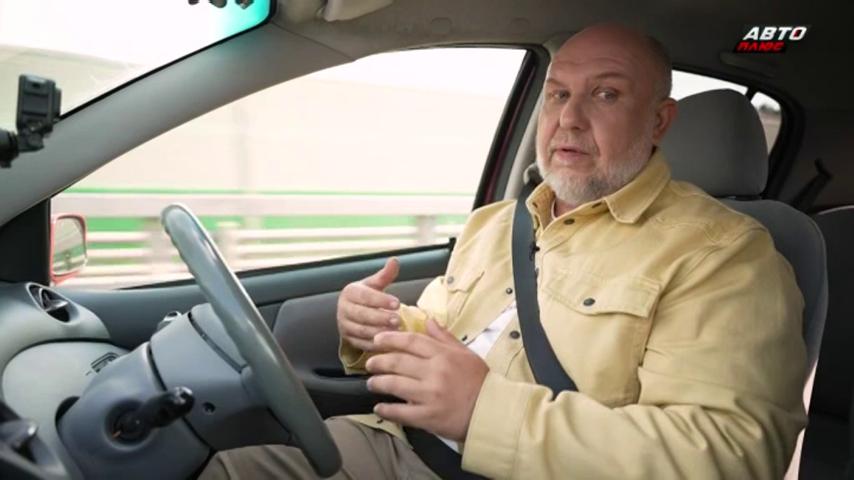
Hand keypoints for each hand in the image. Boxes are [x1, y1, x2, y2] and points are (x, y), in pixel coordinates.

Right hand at [337, 257, 400, 351]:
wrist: (353, 312)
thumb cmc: (368, 296)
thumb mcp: (375, 284)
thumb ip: (385, 275)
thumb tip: (394, 260)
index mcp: (350, 292)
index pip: (365, 296)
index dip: (381, 300)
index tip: (398, 303)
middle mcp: (343, 309)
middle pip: (362, 314)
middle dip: (380, 318)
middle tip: (398, 320)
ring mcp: (344, 325)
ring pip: (361, 330)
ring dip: (379, 332)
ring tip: (395, 331)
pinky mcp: (348, 340)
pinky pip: (361, 343)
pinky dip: (375, 344)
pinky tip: (388, 343)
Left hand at [365, 318, 488, 441]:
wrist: (492, 411)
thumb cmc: (479, 381)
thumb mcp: (465, 353)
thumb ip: (444, 337)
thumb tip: (427, 320)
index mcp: (443, 355)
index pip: (411, 341)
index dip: (390, 339)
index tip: (377, 340)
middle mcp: (435, 373)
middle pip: (398, 362)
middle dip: (378, 361)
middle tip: (370, 363)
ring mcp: (430, 396)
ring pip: (395, 385)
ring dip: (378, 383)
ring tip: (372, 383)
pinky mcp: (428, 417)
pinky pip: (401, 412)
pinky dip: (387, 410)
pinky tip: (379, 408)